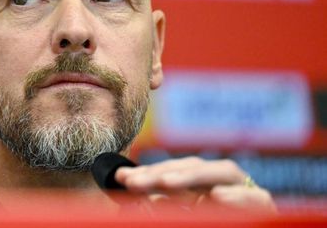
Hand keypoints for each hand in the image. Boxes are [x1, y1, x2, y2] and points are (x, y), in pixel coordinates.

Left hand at [114, 156, 276, 212]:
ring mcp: (244, 190)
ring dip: (192, 175)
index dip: (146, 174)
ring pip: (222, 171)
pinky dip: (239, 195)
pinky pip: (256, 197)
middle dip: (160, 173)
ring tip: (165, 183)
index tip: (120, 179)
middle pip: (191, 167)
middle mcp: (220, 183)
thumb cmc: (213, 219)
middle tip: (133, 182)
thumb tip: (129, 189)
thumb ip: (159, 205)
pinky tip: (219, 196)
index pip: (172, 172)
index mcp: (199, 186)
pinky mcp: (265, 205)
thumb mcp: (179, 214)